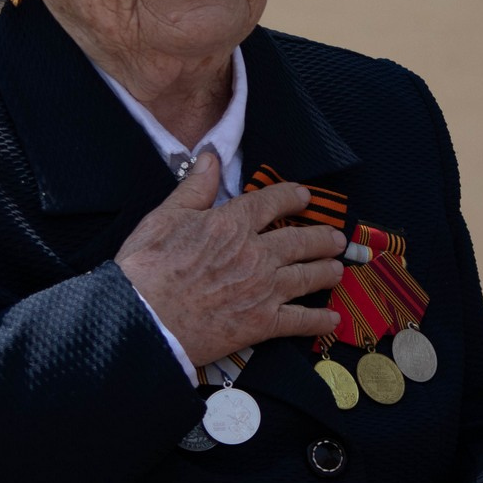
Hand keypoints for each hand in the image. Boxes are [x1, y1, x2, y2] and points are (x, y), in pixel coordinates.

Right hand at [115, 151, 346, 365]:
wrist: (144, 318)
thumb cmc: (149, 267)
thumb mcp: (166, 216)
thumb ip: (195, 187)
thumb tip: (210, 157)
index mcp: (233, 224)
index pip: (271, 203)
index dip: (291, 197)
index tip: (305, 197)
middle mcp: (256, 254)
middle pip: (299, 241)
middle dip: (321, 237)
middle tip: (335, 237)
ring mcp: (263, 290)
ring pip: (307, 277)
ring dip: (326, 272)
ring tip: (338, 269)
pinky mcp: (261, 324)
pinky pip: (299, 321)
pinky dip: (318, 321)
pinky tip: (332, 320)